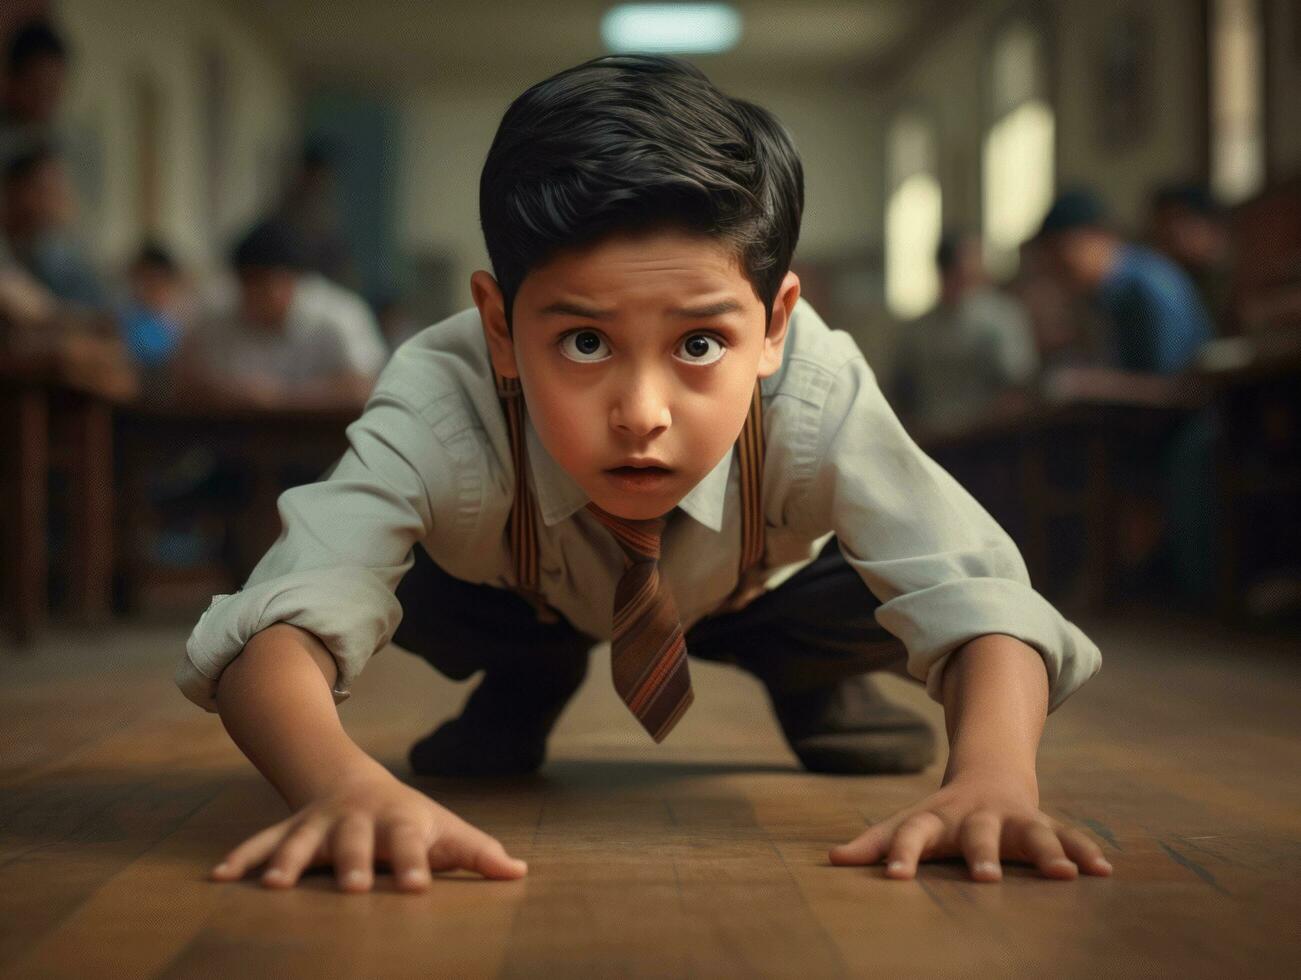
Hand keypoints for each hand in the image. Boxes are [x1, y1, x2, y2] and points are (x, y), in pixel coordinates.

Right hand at [209, 768, 527, 891]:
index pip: (410, 843)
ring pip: (301, 839)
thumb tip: (520, 872)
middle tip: (355, 888)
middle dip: (354, 862)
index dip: (414, 863)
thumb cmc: (411, 820)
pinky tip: (217, 879)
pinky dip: (240, 857)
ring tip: (273, 887)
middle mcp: (357, 819)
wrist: (354, 781)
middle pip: (355, 840)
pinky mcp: (289, 829)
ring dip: (287, 860)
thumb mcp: (446, 831)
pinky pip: (261, 841)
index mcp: (400, 821)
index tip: (418, 888)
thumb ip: (478, 854)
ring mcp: (319, 823)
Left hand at [828, 771, 1113, 882]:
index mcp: (936, 820)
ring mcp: (1014, 820)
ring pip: (1032, 833)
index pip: (912, 834)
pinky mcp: (1047, 825)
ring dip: (1047, 852)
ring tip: (1062, 875)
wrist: (989, 776)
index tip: (894, 878)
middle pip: (977, 835)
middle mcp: (977, 818)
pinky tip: (1103, 871)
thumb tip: (831, 859)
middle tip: (986, 879)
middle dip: (983, 854)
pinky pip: (1069, 836)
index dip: (901, 854)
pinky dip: (1084, 852)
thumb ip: (875, 843)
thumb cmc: (939, 817)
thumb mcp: (907, 824)